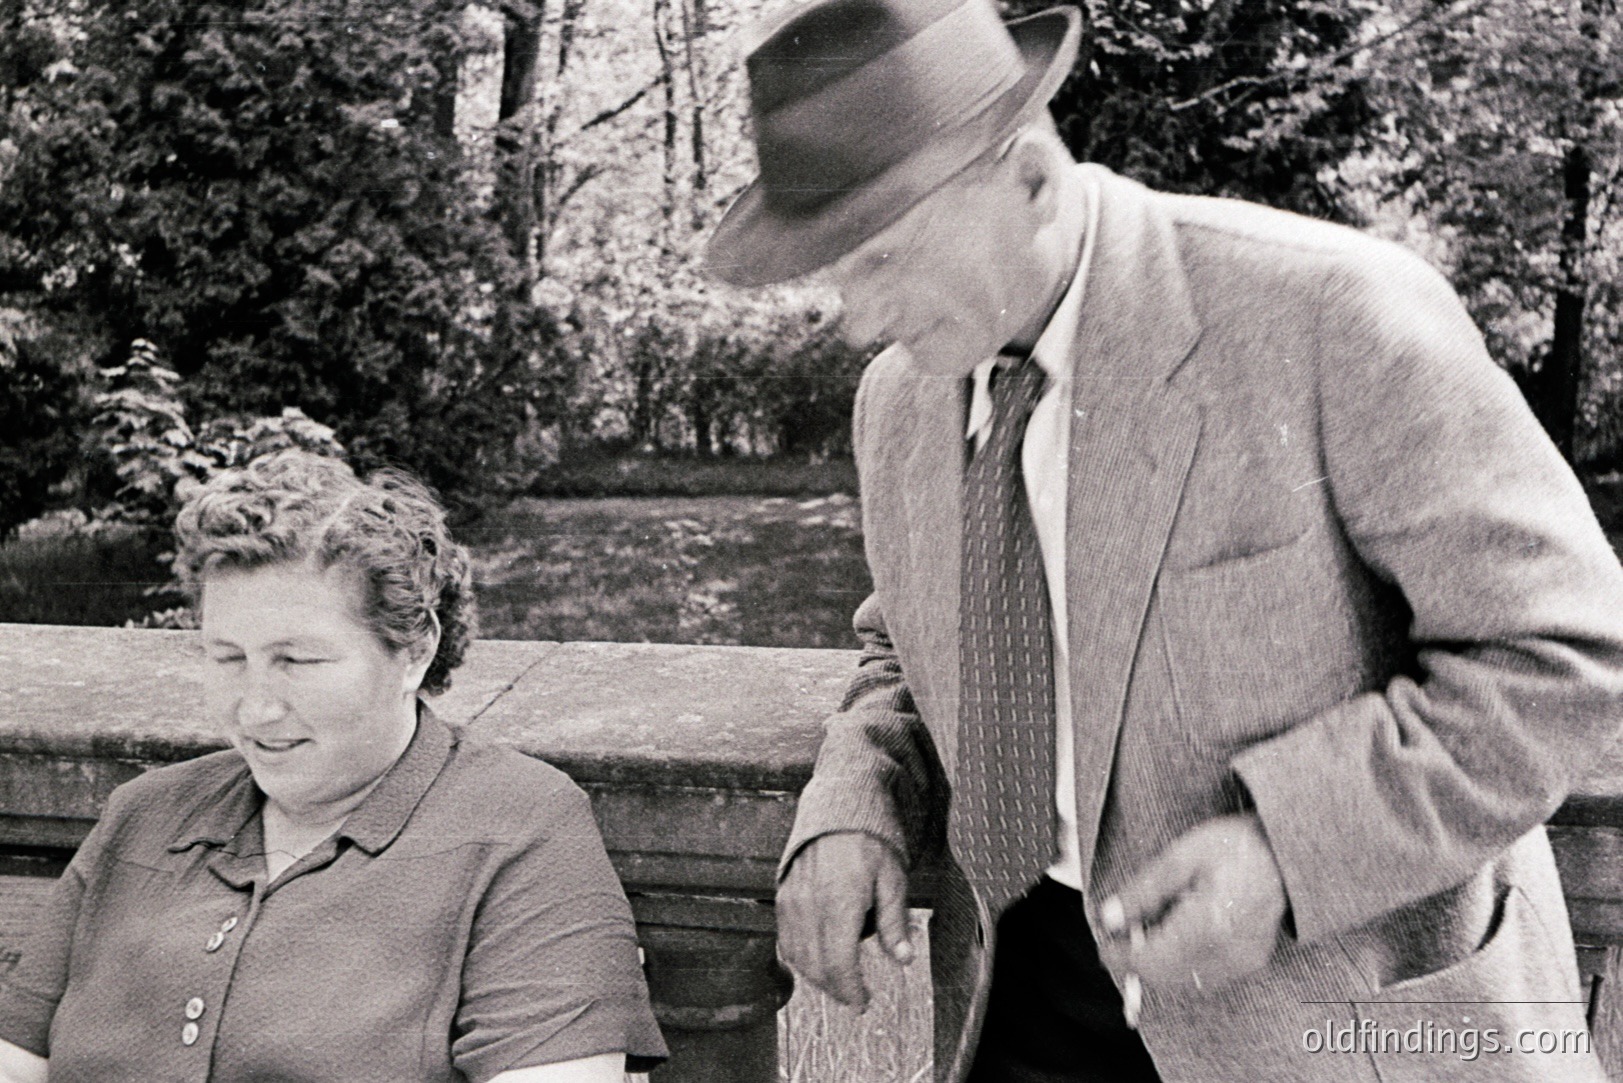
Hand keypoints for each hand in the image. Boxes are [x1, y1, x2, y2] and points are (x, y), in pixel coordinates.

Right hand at [776, 831, 912, 1010]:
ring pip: (798, 957)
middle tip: (855, 998)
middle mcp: (810, 905)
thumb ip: (894, 922)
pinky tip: (817, 960)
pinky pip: (786, 939)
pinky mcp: (783, 896)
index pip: (838, 964)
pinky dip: (800, 958)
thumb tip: (904, 959)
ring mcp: (792, 901)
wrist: (838, 807)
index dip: (850, 991)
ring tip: (840, 981)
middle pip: (816, 966)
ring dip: (818, 977)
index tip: (863, 1003)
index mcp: (840, 902)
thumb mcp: (893, 878)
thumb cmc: (870, 840)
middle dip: (836, 989)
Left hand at [1097, 813, 1287, 989]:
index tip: (1103, 943)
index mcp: (1207, 926)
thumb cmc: (1236, 846)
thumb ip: (1143, 890)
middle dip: (1138, 957)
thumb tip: (1110, 917)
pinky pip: (1204, 974)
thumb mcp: (1181, 856)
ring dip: (1160, 960)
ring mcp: (1241, 962)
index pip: (1150, 962)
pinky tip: (1182, 928)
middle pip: (1163, 976)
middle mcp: (1226, 953)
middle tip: (1126, 927)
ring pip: (1182, 979)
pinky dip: (1183, 959)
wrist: (1287, 851)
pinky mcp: (1249, 962)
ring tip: (1157, 921)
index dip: (1120, 956)